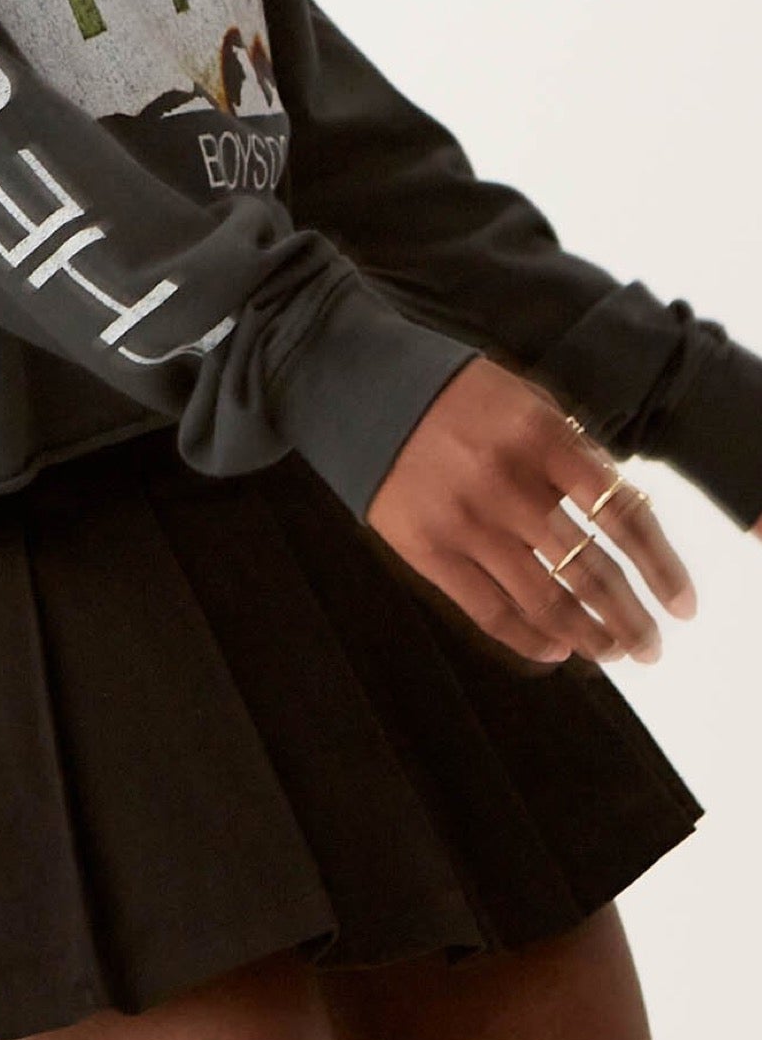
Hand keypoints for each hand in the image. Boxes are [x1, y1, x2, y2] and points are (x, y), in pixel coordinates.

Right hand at [364, 355, 698, 671]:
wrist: (359, 388)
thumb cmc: (454, 397)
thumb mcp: (525, 402)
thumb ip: (574, 450)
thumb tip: (622, 513)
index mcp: (542, 437)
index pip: (621, 514)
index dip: (659, 565)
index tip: (681, 603)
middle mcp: (508, 482)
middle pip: (589, 568)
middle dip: (629, 617)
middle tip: (650, 645)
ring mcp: (465, 520)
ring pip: (545, 598)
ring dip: (588, 635)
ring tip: (610, 652)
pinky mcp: (426, 549)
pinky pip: (489, 610)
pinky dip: (529, 638)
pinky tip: (554, 651)